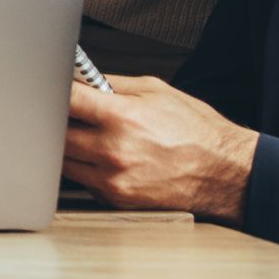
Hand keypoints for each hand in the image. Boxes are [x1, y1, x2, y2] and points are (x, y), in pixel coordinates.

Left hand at [63, 75, 256, 222]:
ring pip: (65, 160)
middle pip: (57, 133)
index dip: (56, 90)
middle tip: (72, 113)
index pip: (66, 100)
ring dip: (68, 145)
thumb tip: (81, 80)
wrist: (224, 173)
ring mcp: (113, 179)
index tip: (54, 87)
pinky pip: (83, 180)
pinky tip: (102, 157)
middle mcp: (113, 151)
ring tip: (88, 134)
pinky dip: (85, 168)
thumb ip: (112, 84)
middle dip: (60, 120)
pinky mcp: (117, 199)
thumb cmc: (195, 131)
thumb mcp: (155, 91)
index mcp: (121, 118)